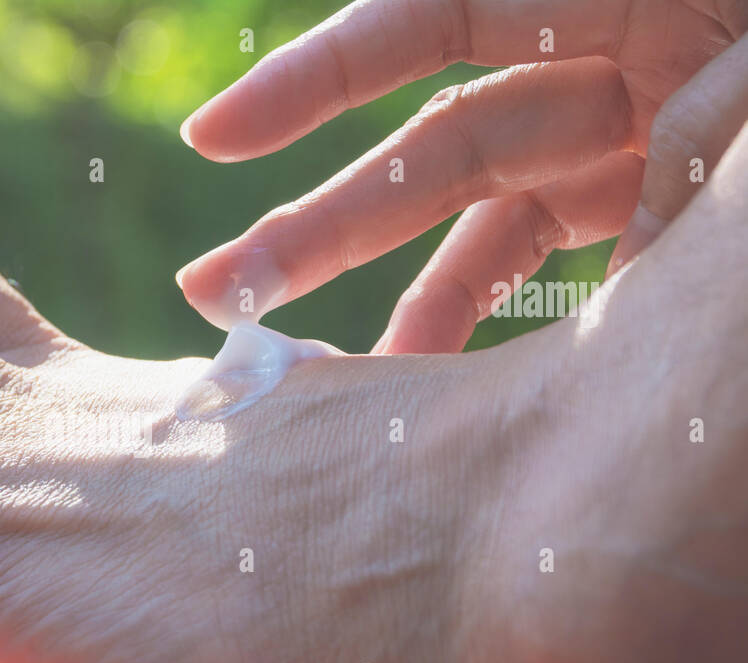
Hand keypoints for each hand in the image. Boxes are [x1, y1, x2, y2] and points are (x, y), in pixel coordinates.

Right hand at [175, 0, 747, 352]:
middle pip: (430, 150)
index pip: (423, 25)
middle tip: (212, 293)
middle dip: (317, 222)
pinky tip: (437, 379)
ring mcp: (627, 138)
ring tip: (308, 378)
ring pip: (477, 227)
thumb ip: (709, 139)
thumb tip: (646, 235)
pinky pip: (550, 264)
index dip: (313, 86)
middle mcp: (605, 58)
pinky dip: (499, 318)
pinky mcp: (652, 200)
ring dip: (393, 297)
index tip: (212, 145)